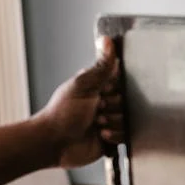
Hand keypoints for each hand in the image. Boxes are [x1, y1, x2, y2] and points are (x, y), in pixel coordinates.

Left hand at [34, 36, 123, 168]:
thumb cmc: (63, 113)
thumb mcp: (83, 85)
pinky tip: (101, 134)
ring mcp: (109, 120)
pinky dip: (114, 135)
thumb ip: (101, 66)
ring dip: (113, 121)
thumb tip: (107, 41)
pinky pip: (126, 135)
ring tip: (97, 123)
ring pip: (129, 118)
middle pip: (128, 100)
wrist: (55, 144)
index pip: (121, 79)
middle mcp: (105, 101)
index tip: (106, 90)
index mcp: (98, 85)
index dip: (116, 87)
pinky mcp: (112, 138)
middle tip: (98, 108)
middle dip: (114, 106)